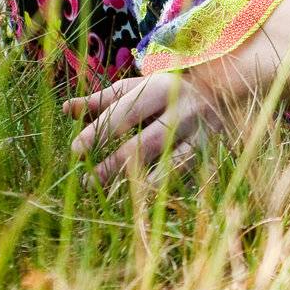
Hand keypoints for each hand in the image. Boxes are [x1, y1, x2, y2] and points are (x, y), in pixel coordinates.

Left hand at [63, 71, 228, 183]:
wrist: (222, 92)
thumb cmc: (167, 92)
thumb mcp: (138, 89)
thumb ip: (104, 100)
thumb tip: (67, 108)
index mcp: (162, 88)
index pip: (126, 112)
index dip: (100, 132)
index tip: (75, 151)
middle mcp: (184, 111)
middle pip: (146, 143)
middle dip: (114, 165)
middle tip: (87, 182)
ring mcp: (200, 135)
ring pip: (170, 165)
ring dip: (140, 183)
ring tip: (113, 196)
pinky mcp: (209, 154)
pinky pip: (185, 176)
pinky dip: (163, 189)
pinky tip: (142, 201)